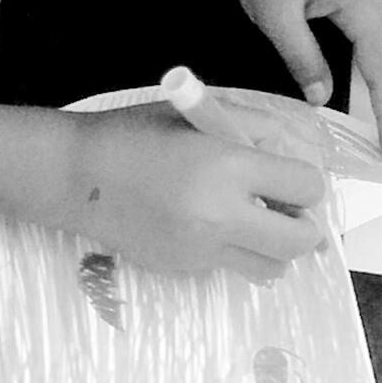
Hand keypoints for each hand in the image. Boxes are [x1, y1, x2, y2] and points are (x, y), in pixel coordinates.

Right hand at [58, 103, 326, 278]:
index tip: (289, 177)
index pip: (306, 188)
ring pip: (272, 268)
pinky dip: (232, 250)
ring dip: (273, 247)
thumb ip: (255, 129)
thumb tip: (292, 157)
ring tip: (249, 221)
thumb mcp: (199, 113)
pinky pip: (231, 267)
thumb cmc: (135, 133)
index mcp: (227, 166)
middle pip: (299, 242)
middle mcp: (220, 215)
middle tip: (284, 209)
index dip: (306, 183)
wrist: (75, 176)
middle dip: (303, 226)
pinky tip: (203, 224)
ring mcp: (202, 250)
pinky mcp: (184, 269)